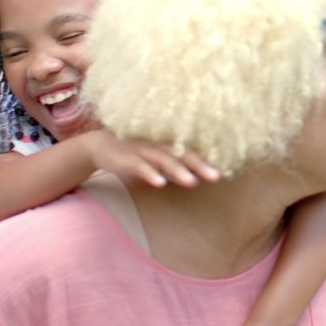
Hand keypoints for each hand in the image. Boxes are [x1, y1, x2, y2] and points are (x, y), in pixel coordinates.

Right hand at [85, 129, 220, 187]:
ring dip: (178, 170)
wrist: (101, 145)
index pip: (192, 151)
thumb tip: (202, 174)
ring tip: (192, 182)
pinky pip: (140, 166)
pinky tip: (160, 183)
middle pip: (182, 154)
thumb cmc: (137, 152)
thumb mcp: (159, 157)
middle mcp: (159, 143)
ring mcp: (142, 149)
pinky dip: (150, 174)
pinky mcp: (126, 158)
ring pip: (163, 159)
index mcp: (169, 143)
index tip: (224, 170)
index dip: (208, 160)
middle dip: (199, 165)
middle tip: (216, 176)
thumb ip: (178, 165)